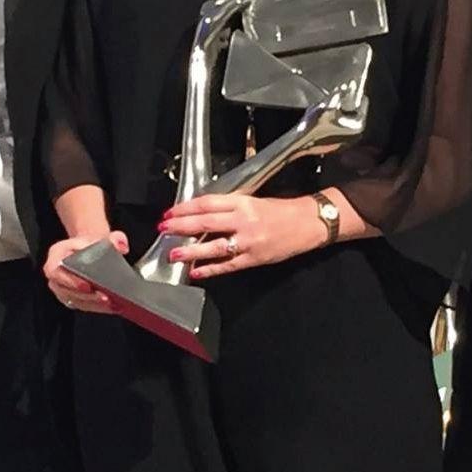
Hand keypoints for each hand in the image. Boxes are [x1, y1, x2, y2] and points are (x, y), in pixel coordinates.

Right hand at [44, 230, 128, 314]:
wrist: (90, 250)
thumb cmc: (91, 244)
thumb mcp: (103, 236)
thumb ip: (115, 238)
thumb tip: (121, 246)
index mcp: (56, 255)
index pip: (56, 272)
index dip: (70, 281)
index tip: (87, 286)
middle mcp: (57, 275)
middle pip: (68, 291)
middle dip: (88, 296)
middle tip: (105, 297)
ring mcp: (63, 289)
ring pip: (77, 301)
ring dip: (94, 305)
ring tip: (111, 304)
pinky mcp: (73, 299)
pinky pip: (84, 306)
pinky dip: (99, 308)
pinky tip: (113, 307)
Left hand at [160, 193, 323, 277]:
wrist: (308, 223)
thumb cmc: (280, 210)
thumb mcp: (253, 200)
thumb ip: (229, 207)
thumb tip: (200, 213)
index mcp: (243, 202)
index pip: (207, 202)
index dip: (185, 207)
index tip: (169, 212)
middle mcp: (244, 220)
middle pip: (206, 222)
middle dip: (181, 226)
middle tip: (163, 229)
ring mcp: (249, 241)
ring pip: (214, 246)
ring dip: (191, 251)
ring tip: (173, 254)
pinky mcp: (254, 258)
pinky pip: (228, 265)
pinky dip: (210, 268)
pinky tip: (196, 271)